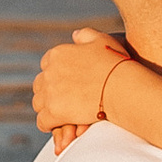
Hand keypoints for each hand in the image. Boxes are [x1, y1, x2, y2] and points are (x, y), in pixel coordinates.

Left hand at [34, 28, 133, 146]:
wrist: (122, 87)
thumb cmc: (117, 64)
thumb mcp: (102, 40)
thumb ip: (86, 35)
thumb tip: (74, 35)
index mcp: (57, 54)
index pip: (46, 65)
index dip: (55, 76)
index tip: (66, 84)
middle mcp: (49, 72)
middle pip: (40, 86)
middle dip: (49, 93)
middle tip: (62, 102)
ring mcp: (50, 93)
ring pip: (39, 104)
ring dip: (47, 109)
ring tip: (60, 115)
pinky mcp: (53, 112)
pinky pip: (42, 122)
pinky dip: (48, 125)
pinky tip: (58, 126)